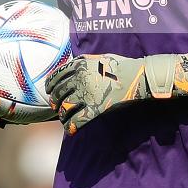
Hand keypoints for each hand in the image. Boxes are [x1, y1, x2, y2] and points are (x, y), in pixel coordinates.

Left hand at [44, 52, 187, 135]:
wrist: (138, 77)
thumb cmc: (121, 66)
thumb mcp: (99, 57)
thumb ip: (83, 62)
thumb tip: (70, 68)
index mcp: (79, 66)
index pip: (55, 77)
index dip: (50, 86)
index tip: (50, 91)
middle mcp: (79, 80)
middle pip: (58, 94)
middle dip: (55, 102)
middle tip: (56, 107)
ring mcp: (87, 95)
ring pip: (64, 109)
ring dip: (62, 116)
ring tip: (64, 118)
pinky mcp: (95, 110)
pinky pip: (76, 122)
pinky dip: (71, 127)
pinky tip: (71, 129)